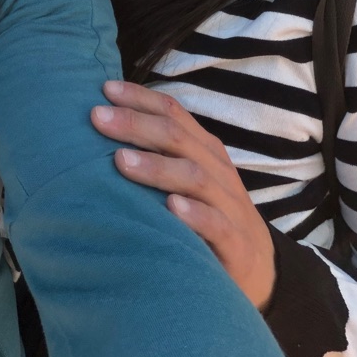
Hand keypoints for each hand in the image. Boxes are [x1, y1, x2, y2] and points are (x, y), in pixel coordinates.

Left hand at [92, 80, 275, 310]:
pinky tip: (171, 207)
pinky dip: (195, 214)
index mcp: (204, 149)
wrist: (258, 266)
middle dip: (136, 124)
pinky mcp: (237, 245)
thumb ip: (156, 155)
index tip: (105, 90)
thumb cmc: (207, 214)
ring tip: (121, 160)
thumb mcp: (186, 178)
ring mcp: (229, 205)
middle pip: (177, 137)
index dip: (140, 98)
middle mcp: (217, 170)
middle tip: (97, 118)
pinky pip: (217, 225)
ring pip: (195, 176)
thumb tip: (106, 128)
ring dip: (156, 166)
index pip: (174, 113)